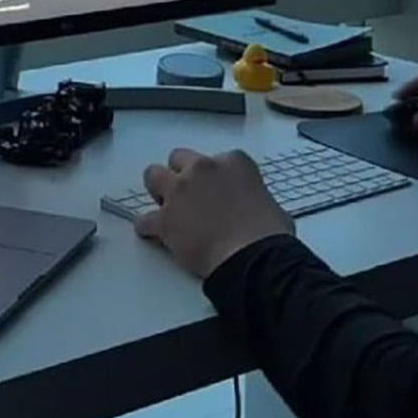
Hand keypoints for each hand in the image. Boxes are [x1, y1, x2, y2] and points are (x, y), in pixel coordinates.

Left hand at [135, 147, 293, 280]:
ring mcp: (180, 192)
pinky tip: (154, 234)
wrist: (254, 259)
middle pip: (179, 158)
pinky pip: (145, 219)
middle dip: (182, 174)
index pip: (218, 159)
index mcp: (233, 163)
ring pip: (153, 175)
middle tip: (189, 194)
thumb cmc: (268, 237)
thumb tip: (254, 210)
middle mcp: (203, 170)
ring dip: (158, 190)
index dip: (216, 177)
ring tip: (167, 206)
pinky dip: (148, 227)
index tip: (217, 190)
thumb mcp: (272, 206)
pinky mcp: (165, 219)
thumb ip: (254, 197)